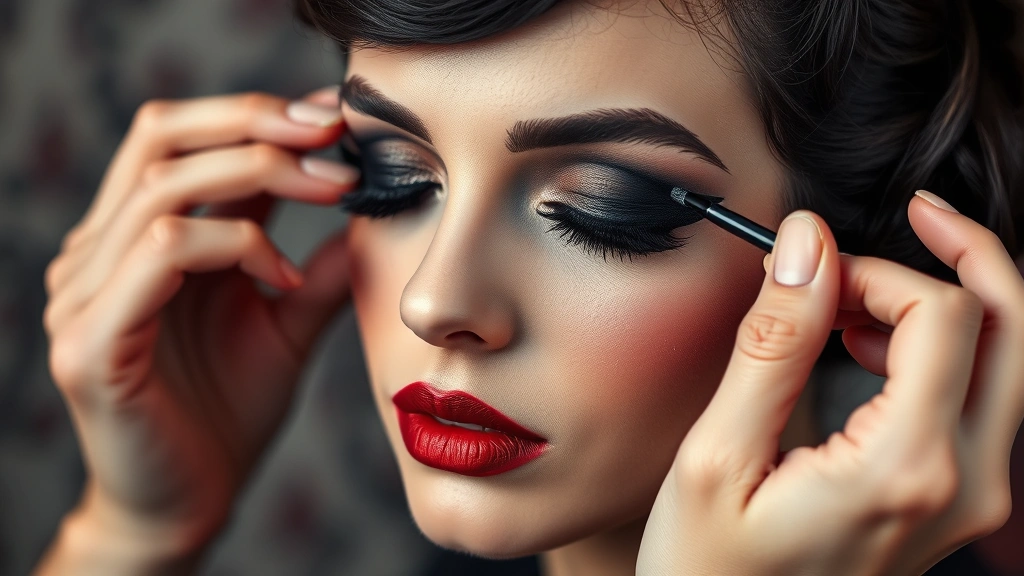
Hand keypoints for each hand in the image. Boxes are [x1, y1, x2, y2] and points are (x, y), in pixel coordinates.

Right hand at [37, 87, 357, 571]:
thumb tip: (367, 218)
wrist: (187, 504)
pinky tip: (282, 279)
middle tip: (335, 133)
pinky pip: (161, 253)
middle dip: (257, 121)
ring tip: (333, 192)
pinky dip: (236, 249)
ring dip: (261, 175)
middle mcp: (100, 253)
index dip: (260, 113)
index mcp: (140, 239)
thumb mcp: (285, 325)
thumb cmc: (227, 413)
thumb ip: (315, 272)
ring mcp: (86, 294)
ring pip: (163, 187)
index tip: (337, 116)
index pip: (184, 139)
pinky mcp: (91, 342)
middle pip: (161, 136)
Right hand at [638, 192, 1023, 575]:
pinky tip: (872, 346)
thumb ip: (772, 344)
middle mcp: (962, 483)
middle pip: (1018, 328)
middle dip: (969, 256)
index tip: (815, 274)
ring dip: (950, 303)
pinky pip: (981, 398)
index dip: (883, 268)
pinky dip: (942, 348)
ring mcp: (970, 498)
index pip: (947, 316)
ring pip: (1010, 360)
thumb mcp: (720, 454)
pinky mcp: (955, 501)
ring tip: (857, 301)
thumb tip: (806, 246)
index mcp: (904, 468)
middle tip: (913, 217)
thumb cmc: (711, 568)